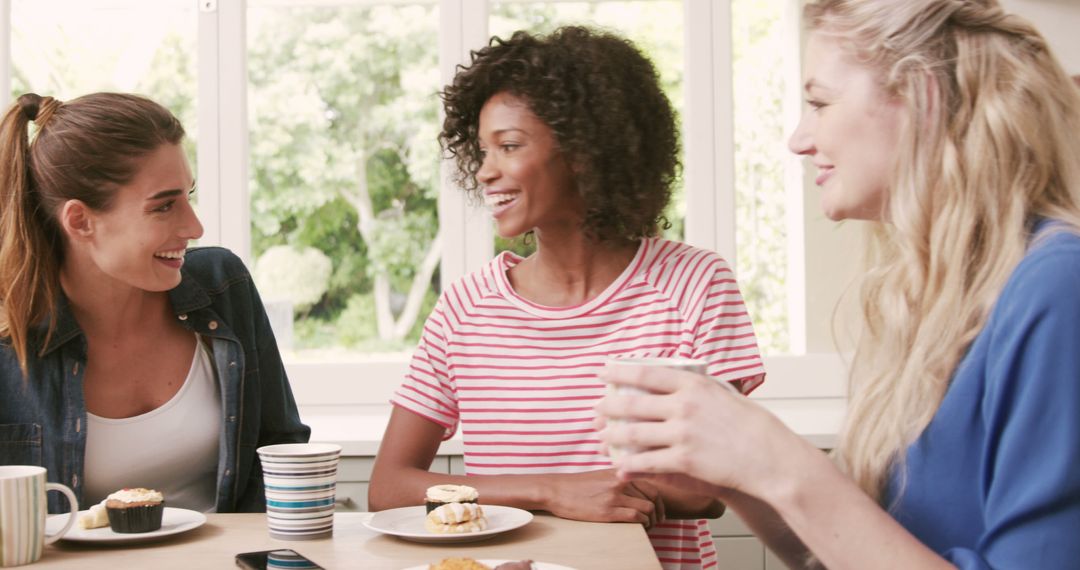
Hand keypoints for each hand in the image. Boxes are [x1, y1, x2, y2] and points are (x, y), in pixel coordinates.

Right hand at [543, 469, 664, 527]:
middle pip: (654, 497)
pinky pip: (636, 517)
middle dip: (659, 512)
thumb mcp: (602, 475)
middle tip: (656, 521)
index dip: (660, 501)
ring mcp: (615, 496)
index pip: (652, 485)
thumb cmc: (577, 485)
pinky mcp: (607, 510)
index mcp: (621, 472)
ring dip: (651, 521)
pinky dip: (642, 524)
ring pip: (648, 508)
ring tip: (646, 527)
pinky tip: (638, 528)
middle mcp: (621, 481)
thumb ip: (620, 479)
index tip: (659, 510)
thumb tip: (637, 490)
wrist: (557, 490)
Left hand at [595, 364, 808, 497]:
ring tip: (600, 438)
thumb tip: (678, 382)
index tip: (604, 373)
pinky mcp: (683, 460)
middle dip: (607, 406)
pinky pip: (646, 461)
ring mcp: (682, 433)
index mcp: (694, 384)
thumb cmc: (753, 426)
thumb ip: (699, 388)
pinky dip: (628, 464)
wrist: (771, 457)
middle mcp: (684, 405)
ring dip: (611, 436)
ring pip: (633, 433)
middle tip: (596, 409)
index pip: (646, 373)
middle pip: (632, 403)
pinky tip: (618, 465)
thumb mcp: (726, 394)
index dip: (619, 372)